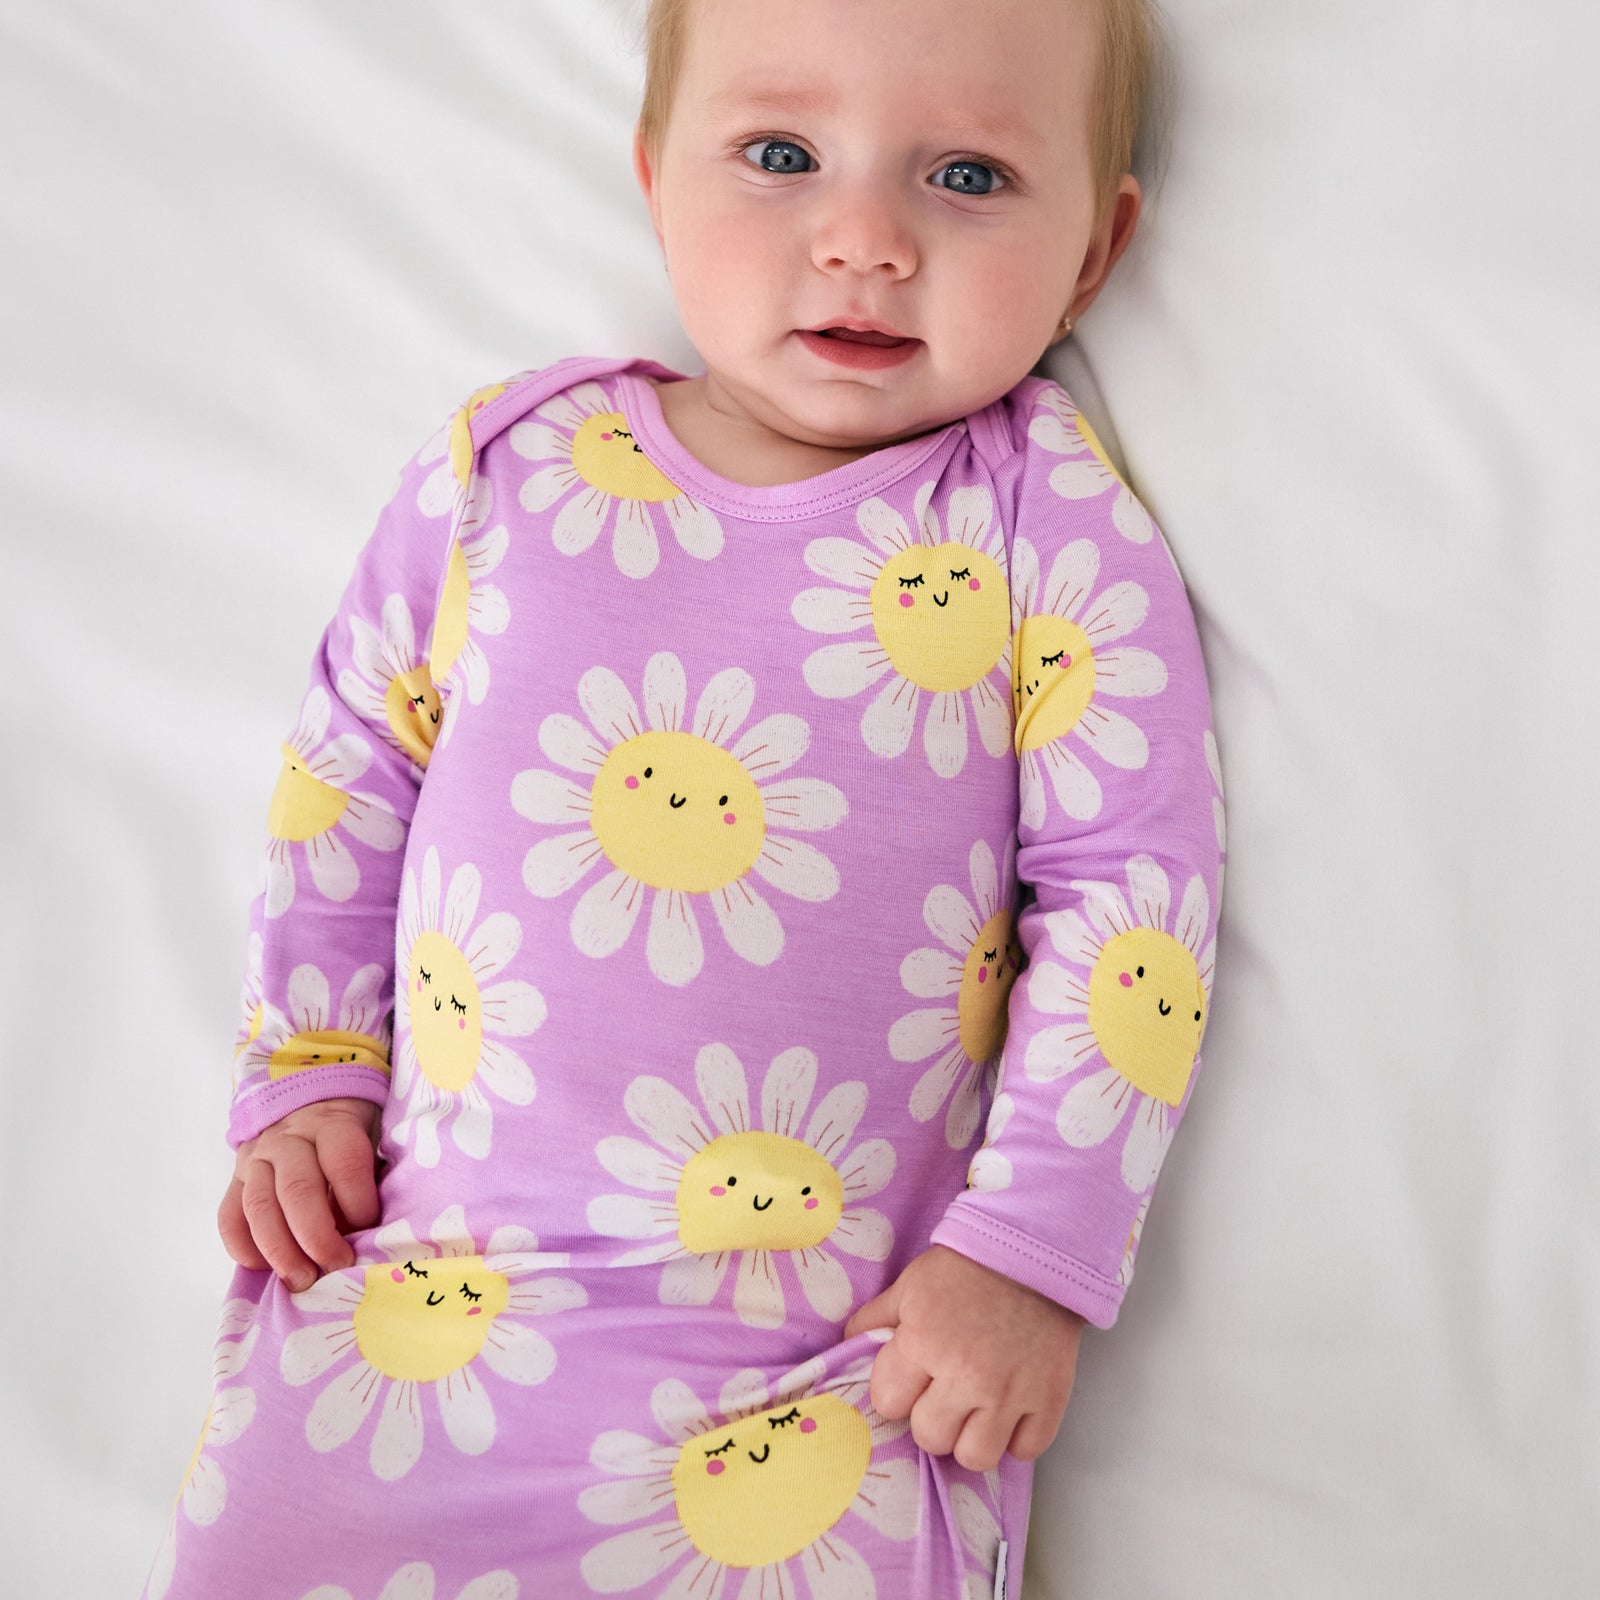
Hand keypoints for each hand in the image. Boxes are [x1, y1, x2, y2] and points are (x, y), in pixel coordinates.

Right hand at [217, 1097, 381, 1292]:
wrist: (311, 1102)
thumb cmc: (352, 1132)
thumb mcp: (372, 1137)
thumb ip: (371, 1177)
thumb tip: (371, 1234)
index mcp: (331, 1124)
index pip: (344, 1162)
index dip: (358, 1201)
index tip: (370, 1229)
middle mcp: (287, 1139)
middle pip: (297, 1190)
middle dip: (317, 1237)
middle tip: (336, 1268)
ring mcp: (256, 1158)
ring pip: (259, 1206)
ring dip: (280, 1250)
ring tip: (302, 1280)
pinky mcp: (235, 1179)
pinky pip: (229, 1217)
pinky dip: (243, 1248)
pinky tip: (265, 1268)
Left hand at [843, 1245, 1083, 1472]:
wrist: (1033, 1252)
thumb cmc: (966, 1268)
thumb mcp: (910, 1285)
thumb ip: (874, 1320)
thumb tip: (847, 1349)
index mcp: (924, 1341)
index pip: (888, 1404)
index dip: (896, 1390)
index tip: (911, 1376)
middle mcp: (966, 1375)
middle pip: (930, 1438)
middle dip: (931, 1417)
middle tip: (944, 1392)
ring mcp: (1011, 1393)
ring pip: (975, 1457)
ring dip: (972, 1437)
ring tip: (976, 1409)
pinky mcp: (1049, 1400)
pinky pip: (1025, 1451)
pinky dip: (1016, 1436)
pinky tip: (1010, 1409)